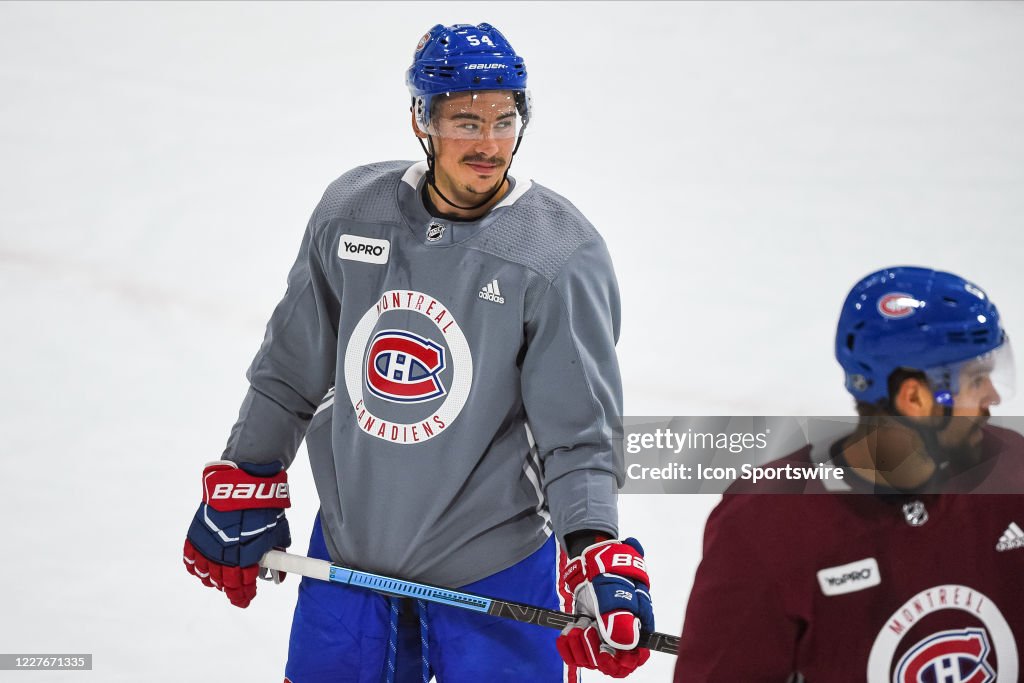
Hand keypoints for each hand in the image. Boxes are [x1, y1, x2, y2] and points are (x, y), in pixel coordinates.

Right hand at [183, 460, 290, 607]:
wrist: (244, 482)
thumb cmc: (265, 507)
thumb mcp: (278, 532)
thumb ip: (278, 554)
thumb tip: (280, 573)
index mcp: (245, 558)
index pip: (242, 586)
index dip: (244, 595)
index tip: (246, 598)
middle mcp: (224, 555)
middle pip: (223, 582)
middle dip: (230, 589)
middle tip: (236, 591)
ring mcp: (207, 545)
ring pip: (206, 573)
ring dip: (213, 580)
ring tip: (219, 581)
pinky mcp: (196, 534)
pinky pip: (191, 557)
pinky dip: (195, 566)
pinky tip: (201, 569)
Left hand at [556, 537, 653, 676]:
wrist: (592, 561)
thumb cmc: (611, 574)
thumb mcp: (616, 593)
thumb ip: (620, 619)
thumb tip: (625, 644)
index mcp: (637, 627)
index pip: (635, 658)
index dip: (622, 663)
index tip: (605, 653)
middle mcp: (620, 635)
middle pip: (612, 663)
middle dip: (596, 653)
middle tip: (587, 631)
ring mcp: (602, 635)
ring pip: (592, 660)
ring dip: (580, 647)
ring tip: (576, 627)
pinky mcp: (586, 632)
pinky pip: (576, 653)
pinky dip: (568, 647)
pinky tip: (566, 633)